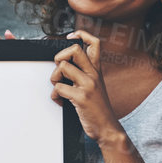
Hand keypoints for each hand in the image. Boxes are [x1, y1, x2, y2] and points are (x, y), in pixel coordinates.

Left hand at [51, 30, 122, 144]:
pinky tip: (61, 101)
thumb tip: (62, 64)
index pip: (94, 43)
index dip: (81, 34)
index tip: (70, 37)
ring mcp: (88, 85)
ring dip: (54, 78)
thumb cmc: (97, 107)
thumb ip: (83, 73)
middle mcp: (94, 74)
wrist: (107, 128)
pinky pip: (59, 88)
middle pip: (75, 50)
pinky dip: (55, 95)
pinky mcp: (82, 97)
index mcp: (96, 70)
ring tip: (58, 89)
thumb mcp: (94, 85)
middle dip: (60, 57)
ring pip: (63, 67)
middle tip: (59, 70)